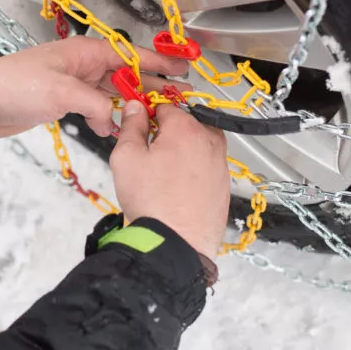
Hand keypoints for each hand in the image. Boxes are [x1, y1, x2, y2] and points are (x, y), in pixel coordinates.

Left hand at [0, 37, 189, 138]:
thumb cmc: (18, 85)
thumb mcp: (62, 92)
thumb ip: (95, 104)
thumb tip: (113, 121)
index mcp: (86, 52)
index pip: (131, 54)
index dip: (159, 61)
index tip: (184, 67)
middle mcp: (84, 64)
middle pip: (127, 73)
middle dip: (153, 84)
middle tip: (181, 95)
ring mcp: (75, 83)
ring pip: (113, 91)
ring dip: (132, 103)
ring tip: (158, 114)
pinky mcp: (66, 101)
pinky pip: (97, 106)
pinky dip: (108, 117)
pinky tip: (118, 129)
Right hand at [110, 102, 229, 259]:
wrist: (176, 243)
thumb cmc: (151, 202)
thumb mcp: (126, 157)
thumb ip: (132, 126)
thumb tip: (136, 108)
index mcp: (186, 128)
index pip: (165, 105)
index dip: (149, 113)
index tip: (139, 124)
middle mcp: (210, 141)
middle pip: (186, 123)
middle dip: (168, 133)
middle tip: (149, 153)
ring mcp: (220, 164)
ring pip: (197, 145)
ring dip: (181, 151)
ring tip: (161, 175)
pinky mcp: (224, 184)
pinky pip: (206, 167)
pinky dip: (192, 171)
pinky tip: (176, 189)